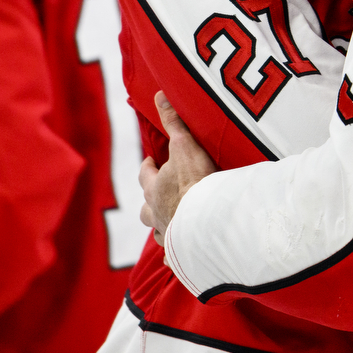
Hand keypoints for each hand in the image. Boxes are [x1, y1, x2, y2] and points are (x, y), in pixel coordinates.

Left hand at [139, 92, 215, 246]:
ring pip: (159, 231)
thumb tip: (159, 95)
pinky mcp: (181, 253)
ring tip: (174, 222)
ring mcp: (168, 235)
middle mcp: (156, 214)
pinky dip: (176, 256)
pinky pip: (174, 257)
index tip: (151, 160)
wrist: (208, 222)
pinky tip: (181, 257)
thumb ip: (173, 121)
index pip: (144, 174)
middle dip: (150, 201)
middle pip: (145, 209)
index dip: (147, 166)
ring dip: (164, 226)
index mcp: (154, 189)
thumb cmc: (195, 183)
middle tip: (160, 193)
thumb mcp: (185, 146)